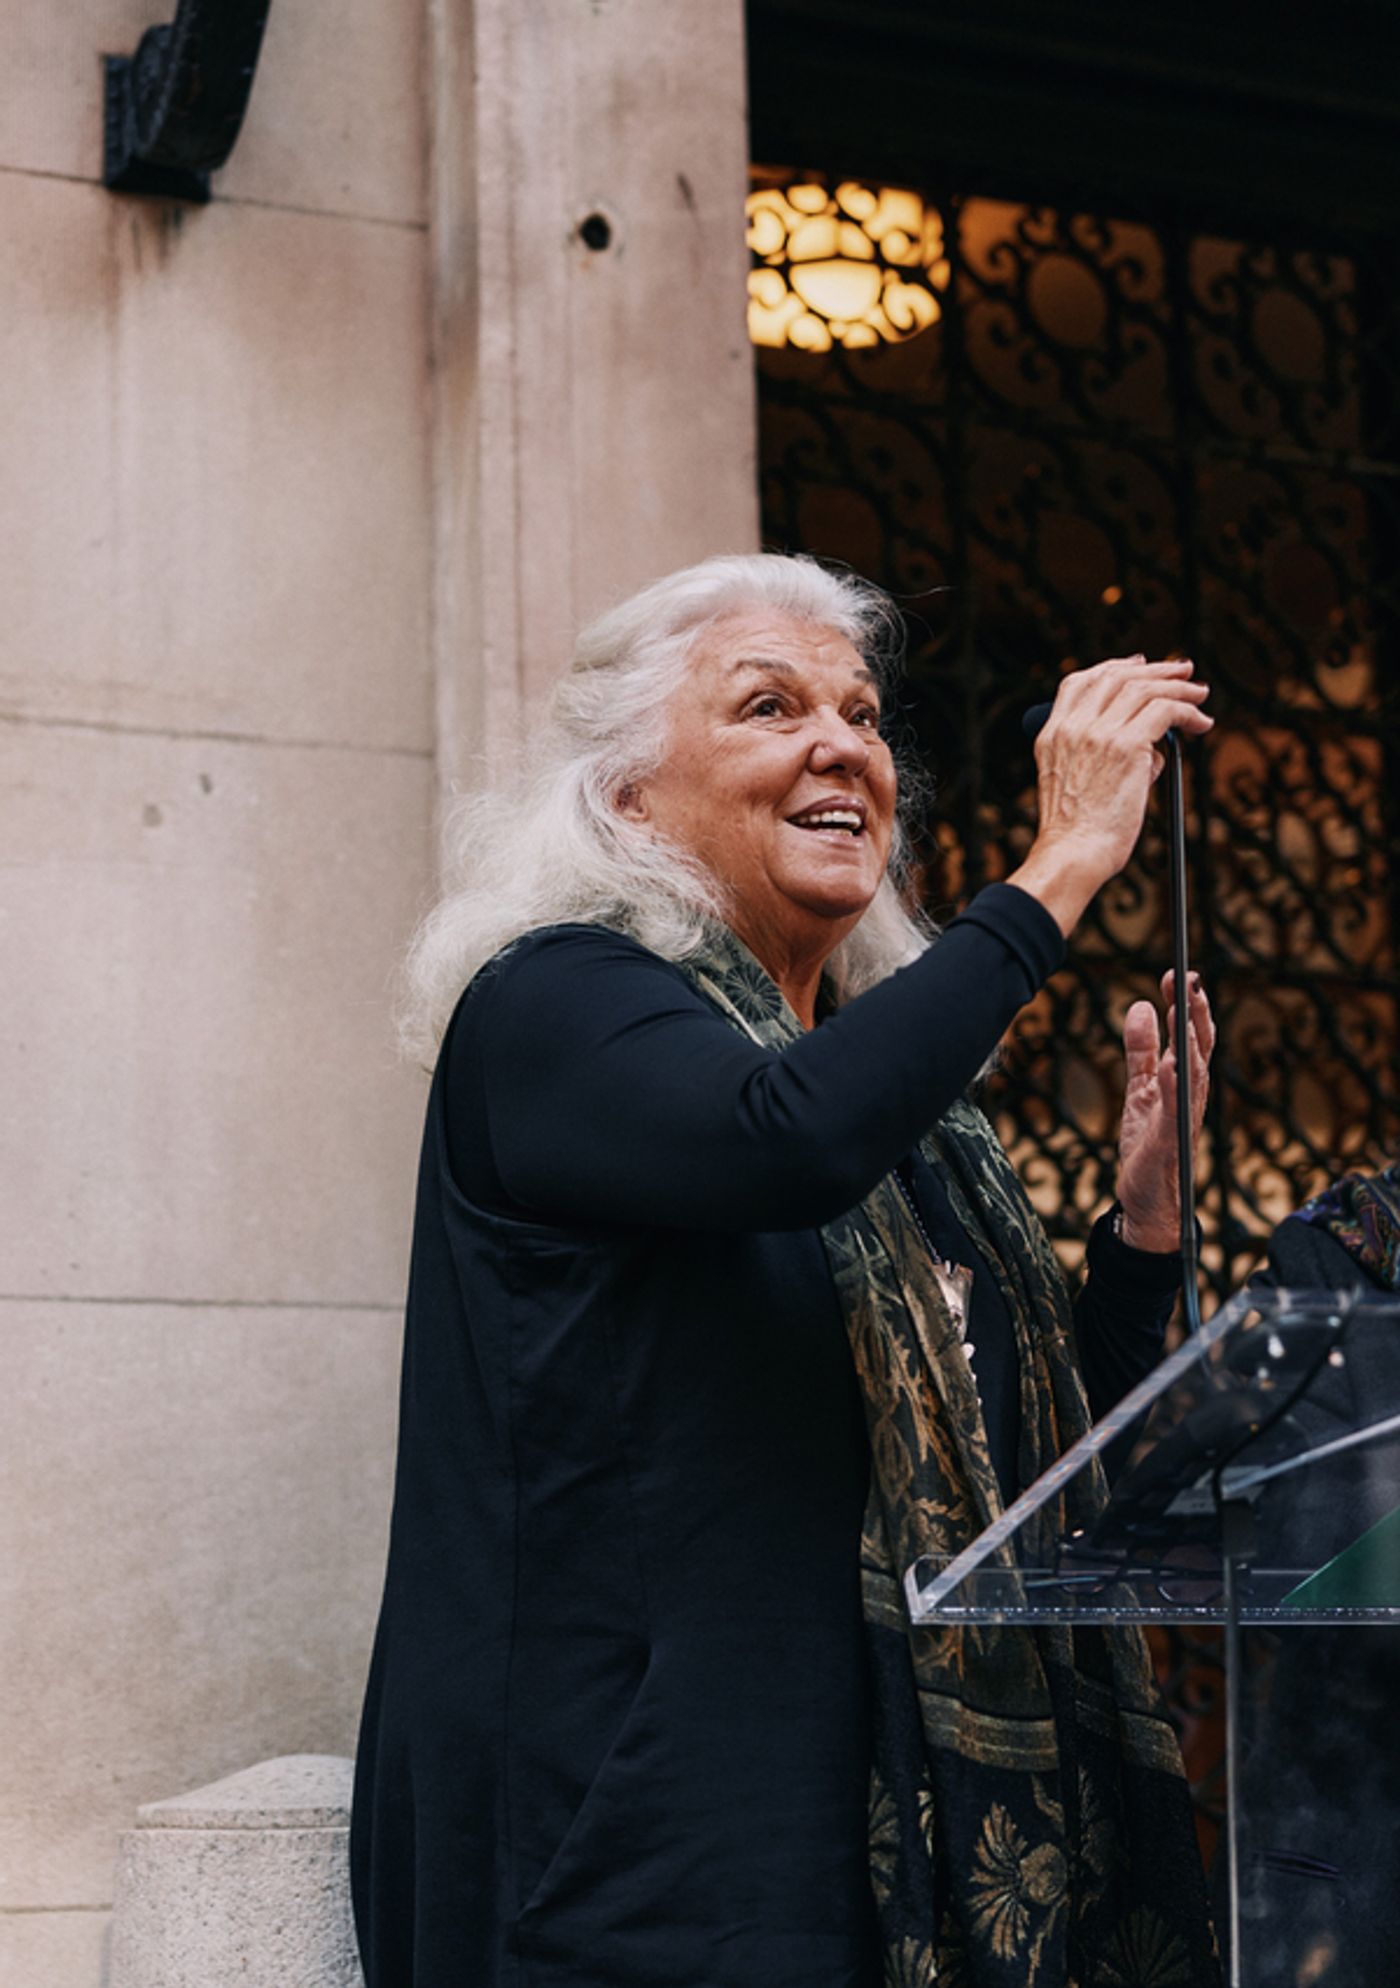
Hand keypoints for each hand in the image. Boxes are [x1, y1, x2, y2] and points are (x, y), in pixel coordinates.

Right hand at [1008, 654, 1212, 935]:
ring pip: (1144, 689)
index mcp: (1053, 734)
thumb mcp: (1078, 785)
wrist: (1073, 853)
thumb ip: (1109, 759)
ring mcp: (1098, 733)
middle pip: (1116, 677)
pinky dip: (1189, 712)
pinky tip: (1202, 722)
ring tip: (1200, 695)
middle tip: (1183, 670)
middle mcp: (1073, 727)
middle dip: (1155, 669)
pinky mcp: (1127, 745)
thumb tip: (1153, 750)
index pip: (1079, 682)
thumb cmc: (1078, 834)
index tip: (1139, 665)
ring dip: (1178, 688)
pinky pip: (1166, 711)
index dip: (1113, 667)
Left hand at [1116, 971, 1215, 1251]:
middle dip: (1195, 1013)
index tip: (1180, 971)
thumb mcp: (1140, 1088)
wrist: (1147, 1202)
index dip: (1188, 1004)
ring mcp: (1182, 1120)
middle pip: (1199, 1048)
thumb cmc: (1150, 1145)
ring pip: (1194, 1075)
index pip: (1192, 1036)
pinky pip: (1175, 1112)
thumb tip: (1141, 1005)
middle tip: (1189, 978)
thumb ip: (1141, 1050)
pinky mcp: (1168, 1143)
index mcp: (1185, 1083)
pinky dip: (1175, 1087)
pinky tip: (1170, 1065)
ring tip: (1183, 1011)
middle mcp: (1191, 1097)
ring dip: (1190, 1042)